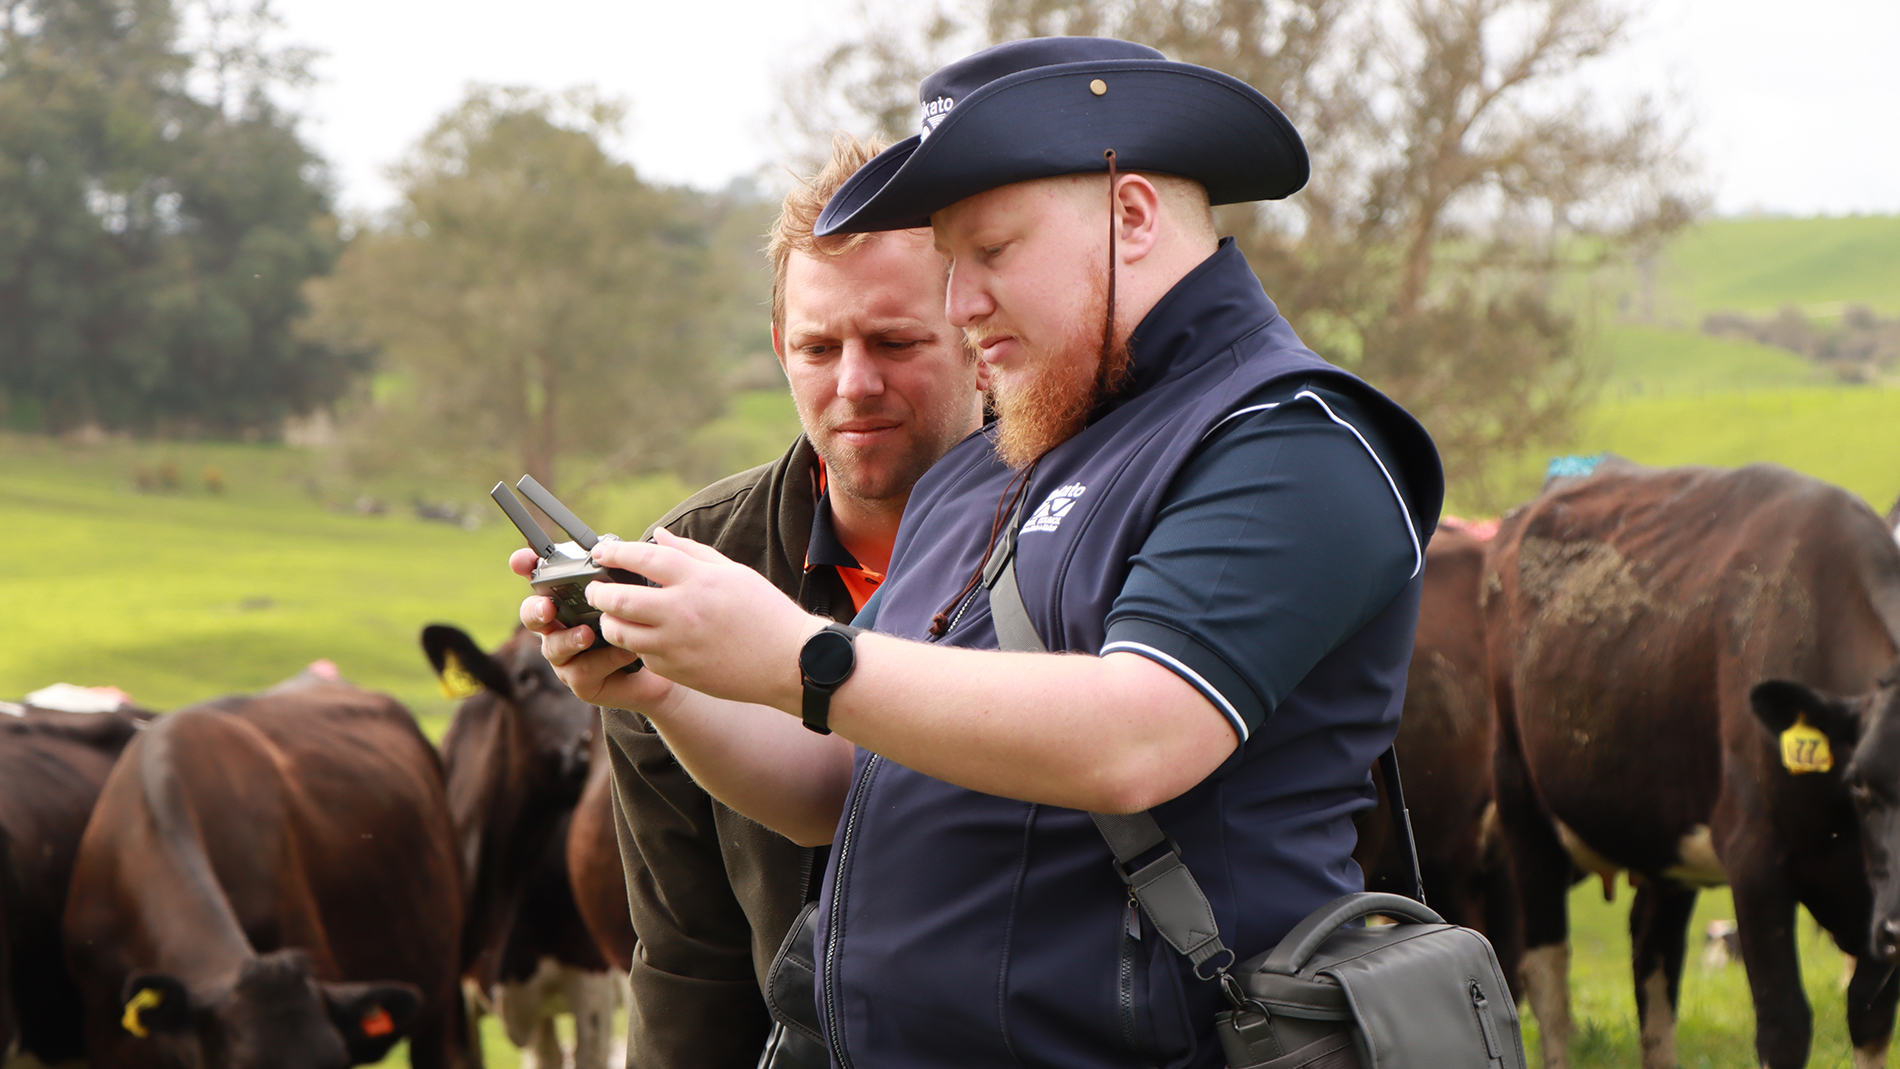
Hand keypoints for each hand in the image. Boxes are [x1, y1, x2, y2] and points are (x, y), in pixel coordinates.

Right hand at [512, 548, 674, 710]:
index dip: (524, 567)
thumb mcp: (636, 593)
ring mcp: (567, 655)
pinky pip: (583, 671)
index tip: (521, 560)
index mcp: (568, 600)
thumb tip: (631, 541)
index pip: (538, 578)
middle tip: (548, 607)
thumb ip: (624, 572)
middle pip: (532, 614)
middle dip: (535, 609)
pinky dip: (604, 659)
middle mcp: (560, 626)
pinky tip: (624, 652)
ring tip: (588, 634)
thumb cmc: (644, 624)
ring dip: (569, 639)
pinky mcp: (581, 682)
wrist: (663, 667)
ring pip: (553, 647)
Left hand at [583, 529, 823, 712]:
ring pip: (621, 632)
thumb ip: (692, 552)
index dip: (616, 553)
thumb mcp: (734, 572)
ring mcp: (677, 645)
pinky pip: (642, 655)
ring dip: (609, 622)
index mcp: (699, 580)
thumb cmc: (765, 613)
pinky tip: (645, 638)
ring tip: (613, 615)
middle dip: (599, 591)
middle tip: (595, 588)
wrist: (789, 662)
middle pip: (620, 599)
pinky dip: (637, 645)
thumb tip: (658, 536)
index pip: (644, 557)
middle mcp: (683, 612)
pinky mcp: (677, 671)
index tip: (601, 553)